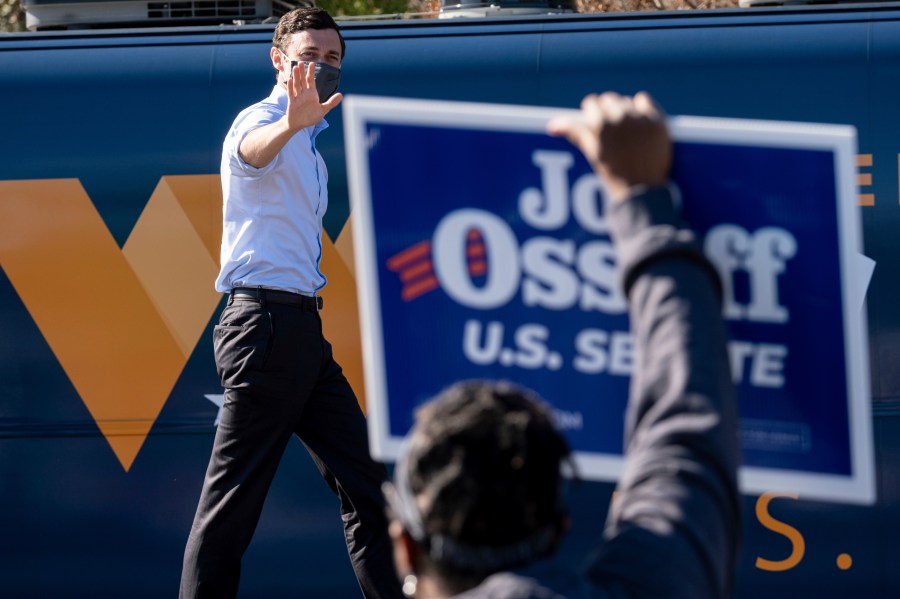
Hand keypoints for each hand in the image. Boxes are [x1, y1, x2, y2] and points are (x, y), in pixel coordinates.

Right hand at [285, 61, 342, 131]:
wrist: (300, 124)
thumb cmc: (310, 116)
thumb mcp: (323, 110)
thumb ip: (331, 102)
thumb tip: (341, 95)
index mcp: (312, 94)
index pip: (311, 80)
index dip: (311, 72)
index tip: (312, 63)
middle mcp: (304, 93)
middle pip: (303, 80)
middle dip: (302, 72)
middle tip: (301, 62)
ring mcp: (298, 97)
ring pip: (297, 85)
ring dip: (296, 76)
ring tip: (295, 67)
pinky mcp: (292, 102)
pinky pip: (291, 93)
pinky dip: (291, 87)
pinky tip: (290, 80)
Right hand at [548, 92, 670, 203]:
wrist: (643, 190)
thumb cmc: (613, 174)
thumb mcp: (592, 153)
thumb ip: (574, 133)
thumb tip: (552, 125)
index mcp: (600, 125)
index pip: (591, 103)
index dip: (592, 114)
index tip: (595, 125)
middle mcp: (620, 117)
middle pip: (609, 99)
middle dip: (607, 111)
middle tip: (610, 130)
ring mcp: (640, 118)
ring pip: (626, 101)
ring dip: (624, 110)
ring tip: (625, 130)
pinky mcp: (657, 121)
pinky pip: (645, 100)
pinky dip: (641, 107)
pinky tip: (639, 121)